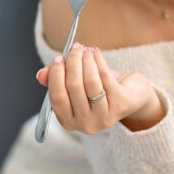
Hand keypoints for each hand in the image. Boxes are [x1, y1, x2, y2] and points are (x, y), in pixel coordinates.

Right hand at [36, 42, 164, 133]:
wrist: (132, 95)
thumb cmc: (100, 90)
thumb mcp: (76, 86)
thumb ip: (56, 81)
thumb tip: (41, 74)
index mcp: (69, 121)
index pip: (57, 97)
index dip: (56, 75)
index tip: (58, 58)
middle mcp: (86, 124)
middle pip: (73, 87)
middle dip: (73, 62)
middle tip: (75, 48)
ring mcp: (104, 117)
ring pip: (90, 81)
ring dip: (86, 60)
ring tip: (86, 49)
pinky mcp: (121, 105)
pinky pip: (105, 77)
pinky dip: (98, 60)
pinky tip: (95, 52)